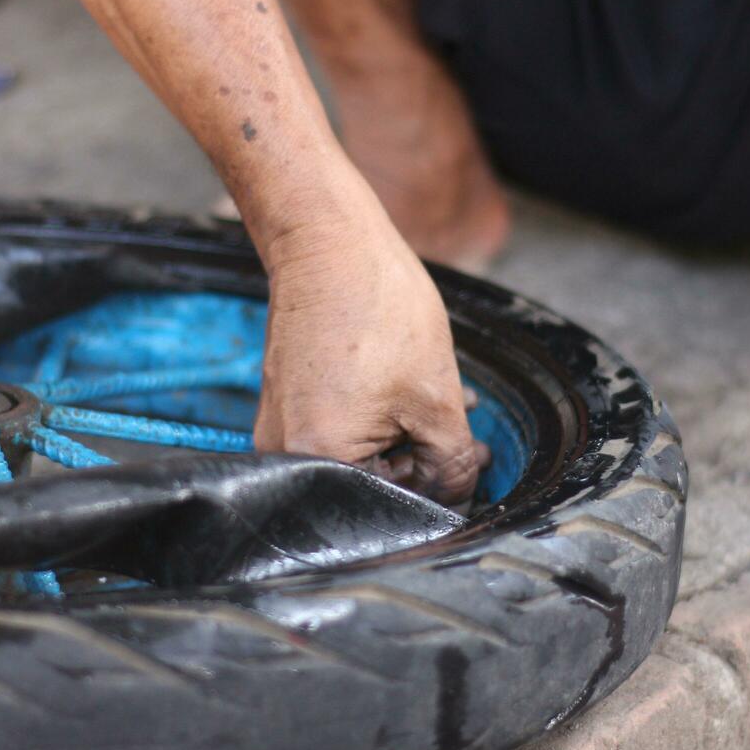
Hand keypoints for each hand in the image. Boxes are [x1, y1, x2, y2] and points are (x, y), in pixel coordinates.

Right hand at [254, 214, 481, 505]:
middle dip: (424, 460)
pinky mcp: (285, 406)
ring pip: (358, 457)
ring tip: (442, 397)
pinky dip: (378, 417)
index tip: (471, 458)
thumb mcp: (435, 397)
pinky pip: (336, 431)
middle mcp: (284, 455)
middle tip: (463, 425)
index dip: (442, 486)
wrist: (327, 242)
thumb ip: (451, 463)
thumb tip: (457, 498)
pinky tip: (409, 387)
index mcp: (319, 460)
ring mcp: (278, 430)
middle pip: (372, 486)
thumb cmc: (375, 308)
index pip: (394, 507)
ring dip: (406, 436)